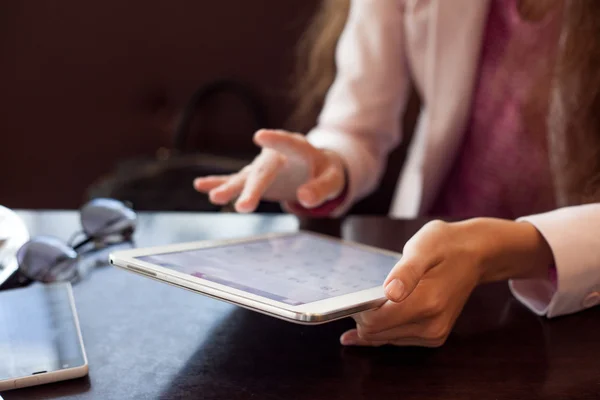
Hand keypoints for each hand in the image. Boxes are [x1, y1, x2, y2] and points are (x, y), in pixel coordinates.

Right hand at [193, 129, 345, 212]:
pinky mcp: (254, 177)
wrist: (315, 168)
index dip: (276, 140)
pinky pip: (235, 181)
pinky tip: (200, 186)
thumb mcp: (333, 181)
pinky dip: (219, 183)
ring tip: (215, 197)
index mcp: (299, 149)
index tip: (260, 136)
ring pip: (245, 178)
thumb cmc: (326, 173)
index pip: (288, 144)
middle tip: (244, 207)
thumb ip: (321, 189)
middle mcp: (275, 155)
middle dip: (252, 189)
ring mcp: (262, 166)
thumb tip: (304, 198)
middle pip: (263, 172)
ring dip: (230, 188)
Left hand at [340, 218, 553, 346]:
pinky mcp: (434, 336)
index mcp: (427, 304)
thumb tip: (389, 293)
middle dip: (362, 318)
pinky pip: (396, 339)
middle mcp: (431, 326)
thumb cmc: (446, 245)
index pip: (375, 323)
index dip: (358, 310)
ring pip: (384, 339)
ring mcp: (434, 334)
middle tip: (356, 296)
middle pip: (376, 334)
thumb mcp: (423, 247)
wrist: (476, 254)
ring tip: (365, 303)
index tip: (353, 294)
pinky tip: (369, 317)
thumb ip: (406, 272)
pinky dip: (382, 329)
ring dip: (371, 324)